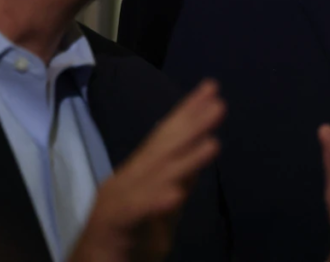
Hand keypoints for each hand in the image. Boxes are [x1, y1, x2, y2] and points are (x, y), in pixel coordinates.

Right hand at [68, 79, 225, 261]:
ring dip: (184, 159)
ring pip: (153, 177)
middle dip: (190, 123)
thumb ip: (181, 178)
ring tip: (212, 143)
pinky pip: (135, 213)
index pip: (165, 137)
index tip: (212, 89)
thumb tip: (206, 146)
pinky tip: (176, 194)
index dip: (188, 112)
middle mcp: (127, 179)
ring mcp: (117, 200)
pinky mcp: (111, 225)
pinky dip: (155, 202)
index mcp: (139, 173)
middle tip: (218, 101)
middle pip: (160, 147)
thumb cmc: (126, 239)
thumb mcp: (163, 205)